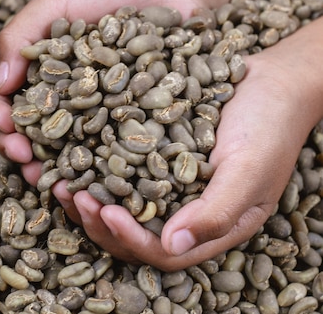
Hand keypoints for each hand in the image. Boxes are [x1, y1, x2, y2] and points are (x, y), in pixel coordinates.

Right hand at [0, 0, 203, 181]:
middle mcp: (58, 93)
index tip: (6, 125)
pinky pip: (108, 148)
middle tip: (26, 162)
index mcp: (34, 66)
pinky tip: (99, 181)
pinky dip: (100, 169)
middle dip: (21, 150)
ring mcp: (93, 110)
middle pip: (27, 130)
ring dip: (55, 170)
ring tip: (58, 185)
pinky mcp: (127, 120)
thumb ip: (22, 33)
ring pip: (64, 148)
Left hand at [60, 22, 322, 270]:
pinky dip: (93, 171)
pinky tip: (70, 159)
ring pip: (119, 208)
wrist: (271, 80)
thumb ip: (215, 212)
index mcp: (211, 226)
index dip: (131, 239)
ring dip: (88, 202)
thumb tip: (171, 248)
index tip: (106, 211)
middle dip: (99, 223)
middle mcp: (184, 212)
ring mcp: (166, 186)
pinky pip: (118, 174)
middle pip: (133, 236)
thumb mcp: (250, 170)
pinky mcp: (153, 158)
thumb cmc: (269, 125)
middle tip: (73, 197)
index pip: (164, 252)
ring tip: (60, 184)